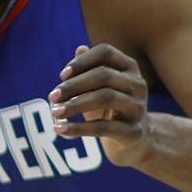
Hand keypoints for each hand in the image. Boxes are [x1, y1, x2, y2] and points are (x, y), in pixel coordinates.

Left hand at [50, 43, 151, 165]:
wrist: (134, 141)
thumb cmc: (111, 110)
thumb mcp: (100, 89)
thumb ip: (89, 70)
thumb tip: (79, 49)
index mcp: (129, 67)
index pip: (105, 53)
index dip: (82, 61)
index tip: (62, 75)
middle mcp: (137, 84)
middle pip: (103, 75)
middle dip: (74, 85)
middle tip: (53, 96)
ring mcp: (138, 108)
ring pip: (105, 98)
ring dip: (75, 104)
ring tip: (54, 112)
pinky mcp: (133, 131)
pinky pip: (103, 128)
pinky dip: (78, 128)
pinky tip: (59, 128)